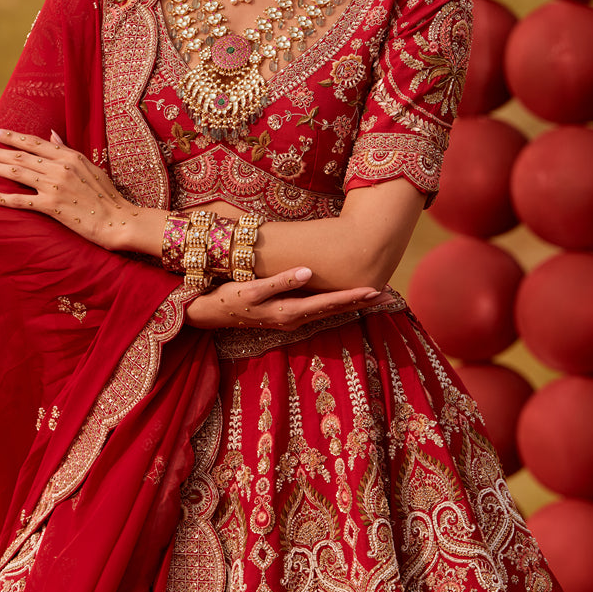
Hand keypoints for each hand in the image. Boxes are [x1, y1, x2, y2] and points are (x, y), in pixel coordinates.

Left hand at [0, 127, 139, 249]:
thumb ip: (69, 151)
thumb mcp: (90, 167)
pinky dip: (0, 197)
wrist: (118, 220)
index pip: (34, 142)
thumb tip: (52, 135)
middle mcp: (60, 167)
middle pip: (21, 155)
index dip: (11, 136)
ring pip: (17, 173)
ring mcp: (55, 186)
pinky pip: (20, 200)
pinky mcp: (52, 205)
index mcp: (70, 156)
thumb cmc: (107, 196)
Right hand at [184, 267, 399, 330]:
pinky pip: (315, 310)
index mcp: (289, 312)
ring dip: (347, 304)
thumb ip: (281, 281)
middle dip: (357, 301)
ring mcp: (289, 319)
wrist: (209, 313)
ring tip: (369, 296)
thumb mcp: (252, 289)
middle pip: (333, 310)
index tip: (373, 289)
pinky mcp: (284, 315)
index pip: (328, 304)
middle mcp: (293, 319)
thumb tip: (308, 272)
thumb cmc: (229, 298)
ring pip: (326, 312)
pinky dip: (331, 305)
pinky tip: (339, 299)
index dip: (351, 296)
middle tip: (383, 292)